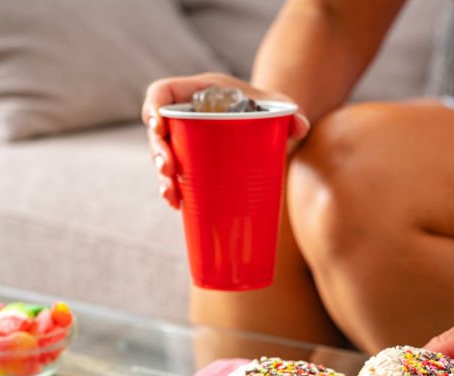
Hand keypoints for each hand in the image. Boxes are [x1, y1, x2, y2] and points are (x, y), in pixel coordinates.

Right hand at [142, 73, 309, 208]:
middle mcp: (185, 115)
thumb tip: (300, 127)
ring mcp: (184, 140)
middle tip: (169, 170)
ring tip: (171, 196)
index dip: (153, 108)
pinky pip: (172, 174)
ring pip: (162, 157)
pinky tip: (176, 204)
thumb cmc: (265, 107)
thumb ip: (289, 112)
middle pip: (158, 131)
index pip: (162, 92)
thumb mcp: (276, 106)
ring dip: (161, 178)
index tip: (158, 127)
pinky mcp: (190, 160)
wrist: (265, 120)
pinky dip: (172, 189)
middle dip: (157, 152)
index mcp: (197, 92)